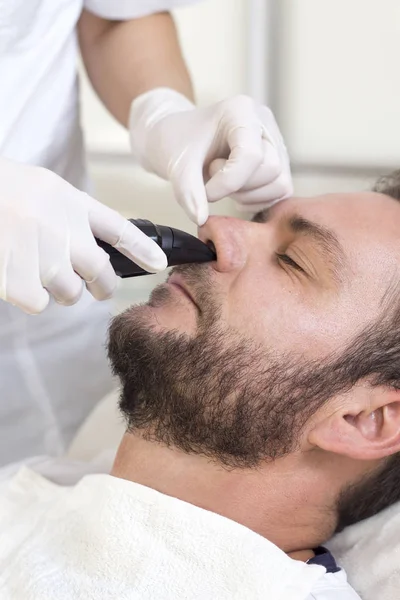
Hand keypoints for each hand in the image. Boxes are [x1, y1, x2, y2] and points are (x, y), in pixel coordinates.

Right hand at [0, 158, 166, 313]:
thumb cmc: (6, 191)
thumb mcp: (50, 190)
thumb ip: (78, 215)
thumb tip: (103, 251)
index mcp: (74, 204)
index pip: (121, 230)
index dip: (144, 250)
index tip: (159, 263)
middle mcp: (67, 231)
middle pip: (102, 276)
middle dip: (98, 285)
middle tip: (82, 281)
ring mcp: (45, 257)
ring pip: (69, 294)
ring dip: (55, 287)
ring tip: (31, 263)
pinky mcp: (21, 279)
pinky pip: (39, 303)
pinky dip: (27, 295)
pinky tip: (14, 274)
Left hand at [129, 88, 292, 224]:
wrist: (181, 139)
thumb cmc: (179, 142)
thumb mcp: (178, 164)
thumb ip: (188, 191)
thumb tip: (201, 219)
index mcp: (241, 112)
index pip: (251, 155)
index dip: (228, 182)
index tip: (206, 191)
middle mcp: (264, 124)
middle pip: (271, 169)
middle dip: (239, 186)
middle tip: (213, 180)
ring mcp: (275, 144)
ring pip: (280, 183)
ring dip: (249, 195)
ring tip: (224, 184)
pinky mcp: (278, 164)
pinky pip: (280, 192)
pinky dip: (257, 200)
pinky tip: (235, 191)